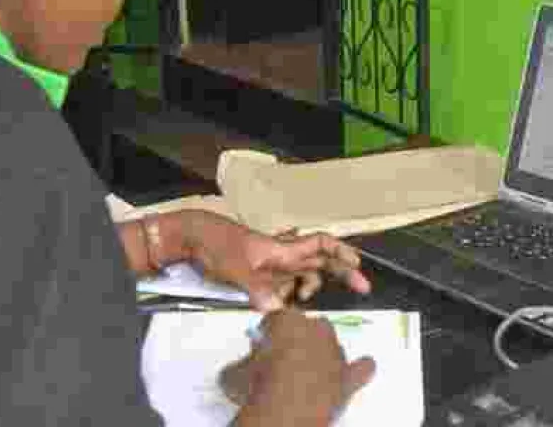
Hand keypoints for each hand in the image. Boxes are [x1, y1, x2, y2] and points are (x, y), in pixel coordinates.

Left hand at [176, 210, 371, 310]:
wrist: (190, 239)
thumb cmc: (216, 245)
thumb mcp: (236, 268)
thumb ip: (259, 290)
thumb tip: (280, 314)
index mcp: (282, 249)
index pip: (320, 243)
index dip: (342, 251)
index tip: (358, 265)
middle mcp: (281, 257)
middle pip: (320, 262)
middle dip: (341, 273)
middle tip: (362, 290)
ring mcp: (270, 268)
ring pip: (301, 279)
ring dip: (307, 290)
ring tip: (300, 303)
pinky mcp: (257, 278)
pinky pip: (281, 289)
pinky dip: (286, 299)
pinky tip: (280, 308)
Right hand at [219, 309, 375, 425]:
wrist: (286, 410)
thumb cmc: (258, 386)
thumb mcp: (234, 373)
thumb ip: (241, 363)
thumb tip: (239, 369)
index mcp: (287, 321)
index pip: (276, 318)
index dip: (268, 332)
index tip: (262, 344)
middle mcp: (316, 330)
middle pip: (309, 327)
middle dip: (299, 339)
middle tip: (284, 360)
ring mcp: (336, 352)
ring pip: (333, 346)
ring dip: (323, 355)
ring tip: (308, 375)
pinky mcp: (350, 376)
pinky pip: (362, 367)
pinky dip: (360, 369)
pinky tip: (356, 372)